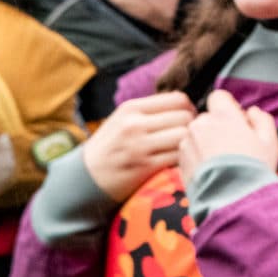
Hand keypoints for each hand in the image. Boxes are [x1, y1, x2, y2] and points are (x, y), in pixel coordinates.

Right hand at [81, 92, 196, 203]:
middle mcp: (135, 124)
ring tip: (186, 150)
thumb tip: (184, 106)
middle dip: (193, 127)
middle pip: (185, 117)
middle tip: (191, 136)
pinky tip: (179, 163)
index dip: (189, 108)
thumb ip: (149, 111)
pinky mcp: (145, 167)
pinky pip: (178, 158)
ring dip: (190, 144)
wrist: (84, 178)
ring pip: (184, 137)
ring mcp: (140, 146)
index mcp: (131, 108)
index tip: (188, 119)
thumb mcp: (122, 120)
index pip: (178, 99)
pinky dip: (183, 160)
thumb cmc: (109, 147)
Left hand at [179, 90, 277, 184]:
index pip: (218, 97)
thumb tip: (252, 111)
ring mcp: (187, 143)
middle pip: (207, 118)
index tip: (236, 122)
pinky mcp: (180, 162)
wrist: (233, 200)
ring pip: (196, 135)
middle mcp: (201, 124)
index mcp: (223, 115)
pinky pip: (188, 152)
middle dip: (217, 127)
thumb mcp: (270, 141)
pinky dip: (197, 158)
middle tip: (232, 147)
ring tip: (221, 164)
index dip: (228, 108)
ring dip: (205, 143)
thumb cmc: (254, 169)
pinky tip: (212, 172)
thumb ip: (262, 119)